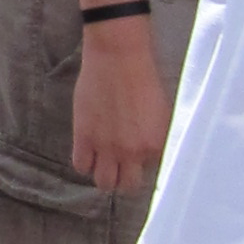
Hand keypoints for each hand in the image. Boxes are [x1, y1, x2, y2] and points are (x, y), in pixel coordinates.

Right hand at [72, 23, 172, 195]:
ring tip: (104, 163)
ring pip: (103, 182)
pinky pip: (81, 165)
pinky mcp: (84, 137)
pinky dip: (85, 163)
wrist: (119, 57)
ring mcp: (107, 147)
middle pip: (127, 186)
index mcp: (155, 145)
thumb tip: (149, 151)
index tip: (137, 157)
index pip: (150, 172)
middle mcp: (132, 152)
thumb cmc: (143, 76)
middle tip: (120, 167)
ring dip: (104, 175)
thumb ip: (155, 137)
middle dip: (124, 178)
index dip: (142, 164)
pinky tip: (89, 151)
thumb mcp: (161, 112)